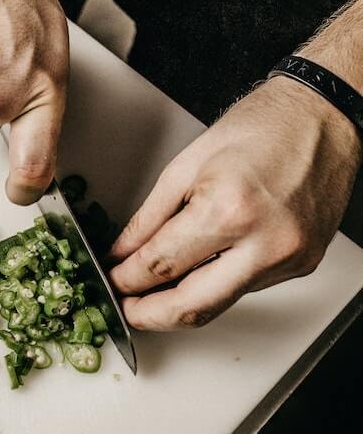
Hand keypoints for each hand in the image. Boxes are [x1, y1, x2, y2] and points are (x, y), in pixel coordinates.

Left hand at [109, 76, 361, 330]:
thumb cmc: (260, 127)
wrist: (321, 117)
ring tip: (152, 292)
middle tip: (125, 308)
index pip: (161, 265)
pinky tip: (195, 272)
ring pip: (219, 305)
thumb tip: (123, 253)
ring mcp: (288, 259)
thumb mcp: (185, 165)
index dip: (126, 280)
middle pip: (192, 307)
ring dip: (179, 304)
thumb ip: (148, 218)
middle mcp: (264, 243)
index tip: (112, 281)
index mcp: (228, 210)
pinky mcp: (301, 264)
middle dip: (149, 316)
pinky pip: (244, 288)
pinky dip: (212, 286)